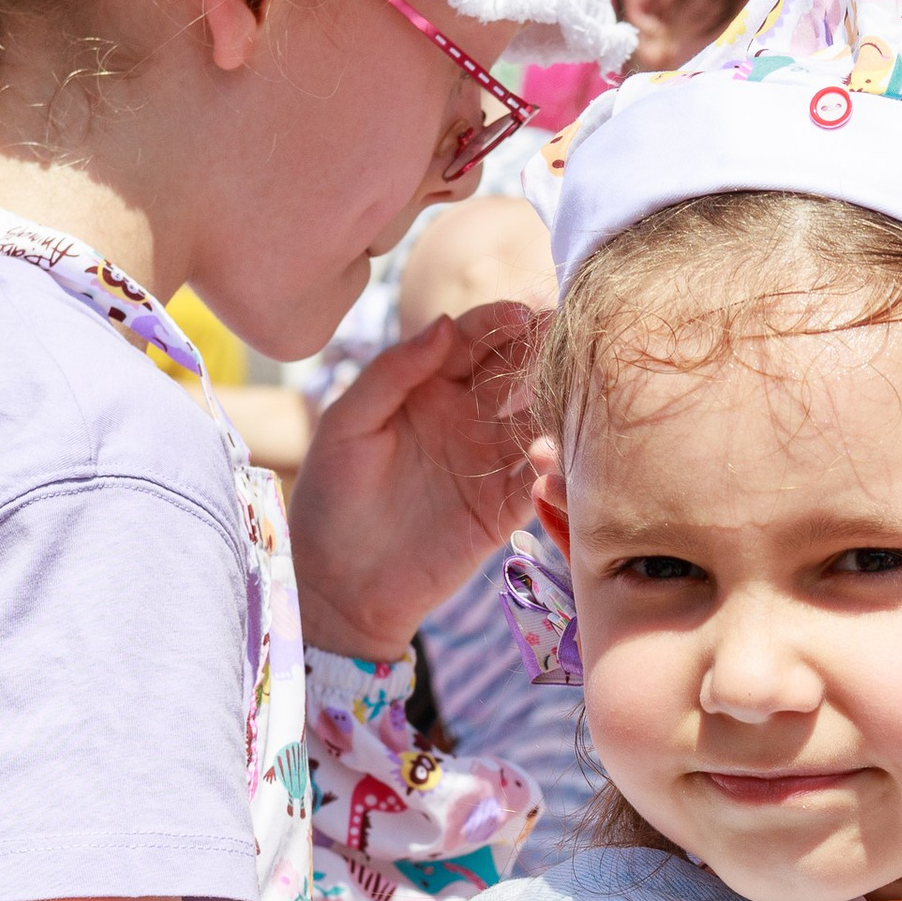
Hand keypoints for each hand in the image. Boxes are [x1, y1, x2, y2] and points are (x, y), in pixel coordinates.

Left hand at [289, 302, 539, 659]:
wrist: (339, 588)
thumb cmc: (330, 501)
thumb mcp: (346, 426)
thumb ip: (390, 372)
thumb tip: (445, 323)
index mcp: (425, 387)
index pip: (471, 340)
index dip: (498, 322)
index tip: (523, 312)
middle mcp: (464, 416)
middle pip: (513, 371)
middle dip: (540, 349)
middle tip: (565, 335)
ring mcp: (488, 461)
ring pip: (536, 420)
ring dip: (557, 403)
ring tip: (571, 390)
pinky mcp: (504, 508)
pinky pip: (541, 479)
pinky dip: (555, 465)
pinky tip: (550, 455)